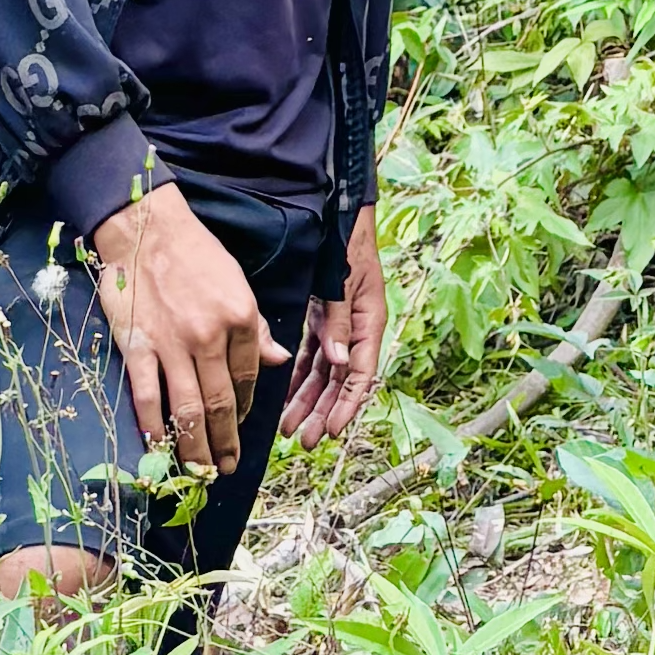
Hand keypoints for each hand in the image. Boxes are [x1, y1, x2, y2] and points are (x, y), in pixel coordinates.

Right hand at [88, 187, 282, 475]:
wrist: (146, 231)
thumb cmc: (195, 253)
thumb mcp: (238, 283)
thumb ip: (257, 329)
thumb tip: (279, 362)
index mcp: (241, 318)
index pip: (247, 378)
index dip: (244, 410)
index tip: (240, 428)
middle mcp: (211, 336)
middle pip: (221, 403)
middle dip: (225, 442)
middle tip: (226, 470)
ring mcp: (173, 345)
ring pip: (189, 409)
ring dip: (195, 447)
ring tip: (198, 472)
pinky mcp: (139, 347)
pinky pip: (148, 398)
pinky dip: (154, 427)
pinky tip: (158, 447)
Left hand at [284, 206, 388, 447]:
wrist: (339, 214)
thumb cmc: (346, 244)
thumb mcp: (344, 282)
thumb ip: (339, 322)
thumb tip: (339, 363)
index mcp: (369, 322)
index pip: (361, 374)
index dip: (347, 405)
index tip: (332, 430)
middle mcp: (355, 329)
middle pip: (341, 381)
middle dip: (323, 412)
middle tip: (305, 440)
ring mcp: (338, 326)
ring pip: (324, 374)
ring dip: (308, 400)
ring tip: (290, 427)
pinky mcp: (322, 320)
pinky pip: (311, 358)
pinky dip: (299, 378)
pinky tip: (285, 397)